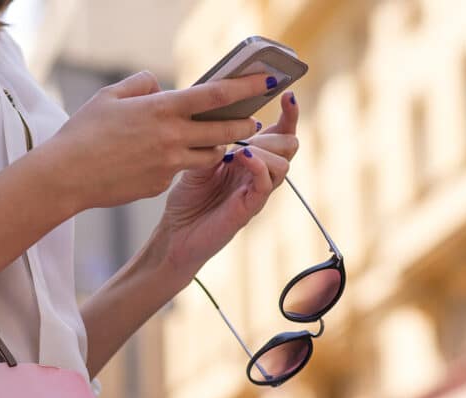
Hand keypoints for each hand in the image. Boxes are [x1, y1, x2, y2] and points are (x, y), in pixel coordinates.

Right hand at [42, 71, 276, 210]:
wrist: (67, 176)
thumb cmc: (82, 132)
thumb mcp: (110, 96)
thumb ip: (141, 84)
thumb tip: (160, 87)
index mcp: (161, 109)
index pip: (215, 95)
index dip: (244, 87)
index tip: (264, 82)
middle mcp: (171, 137)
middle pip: (223, 130)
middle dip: (243, 125)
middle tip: (251, 121)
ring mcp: (169, 165)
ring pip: (209, 155)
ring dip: (216, 146)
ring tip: (216, 140)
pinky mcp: (161, 185)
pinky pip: (180, 172)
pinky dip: (179, 164)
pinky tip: (164, 160)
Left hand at [156, 92, 299, 278]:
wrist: (176, 234)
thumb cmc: (188, 199)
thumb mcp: (199, 159)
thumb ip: (216, 140)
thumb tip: (226, 113)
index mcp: (250, 160)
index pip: (280, 135)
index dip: (289, 116)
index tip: (288, 94)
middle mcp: (259, 175)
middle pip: (289, 146)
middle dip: (280, 130)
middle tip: (256, 126)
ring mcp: (256, 192)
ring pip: (283, 164)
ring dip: (265, 149)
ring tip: (242, 148)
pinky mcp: (249, 208)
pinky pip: (266, 184)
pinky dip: (258, 166)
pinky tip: (241, 157)